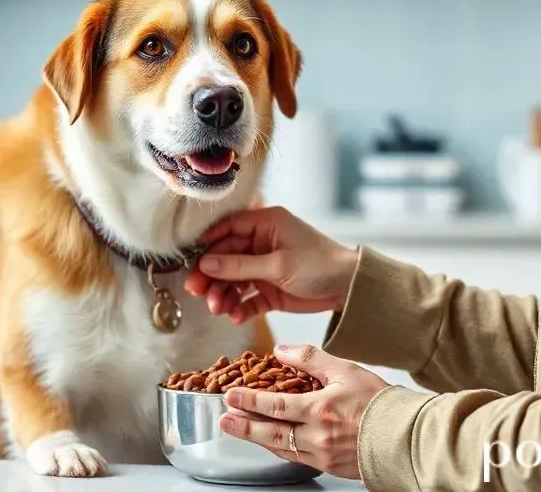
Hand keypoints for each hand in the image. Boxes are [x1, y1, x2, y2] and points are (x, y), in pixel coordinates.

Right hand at [185, 206, 358, 323]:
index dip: (208, 242)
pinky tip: (234, 316)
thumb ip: (240, 265)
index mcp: (266, 224)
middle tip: (196, 292)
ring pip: (234, 280)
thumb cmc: (320, 265)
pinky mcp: (271, 290)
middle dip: (211, 276)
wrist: (350, 289)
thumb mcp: (278, 264)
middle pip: (226, 257)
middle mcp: (262, 243)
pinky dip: (240, 307)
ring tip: (218, 309)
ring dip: (223, 294)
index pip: (228, 228)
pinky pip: (248, 298)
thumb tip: (206, 263)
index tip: (191, 259)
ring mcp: (265, 267)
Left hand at [218, 344, 388, 479]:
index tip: (231, 396)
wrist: (405, 436)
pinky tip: (269, 442)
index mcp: (320, 410)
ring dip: (256, 439)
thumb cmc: (380, 403)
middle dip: (243, 426)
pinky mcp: (328, 466)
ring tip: (238, 430)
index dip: (250, 400)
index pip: (275, 405)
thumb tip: (282, 350)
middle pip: (270, 432)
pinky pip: (295, 458)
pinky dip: (278, 449)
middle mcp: (318, 436)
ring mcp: (322, 454)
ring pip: (280, 447)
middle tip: (224, 420)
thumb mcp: (345, 370)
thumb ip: (311, 358)